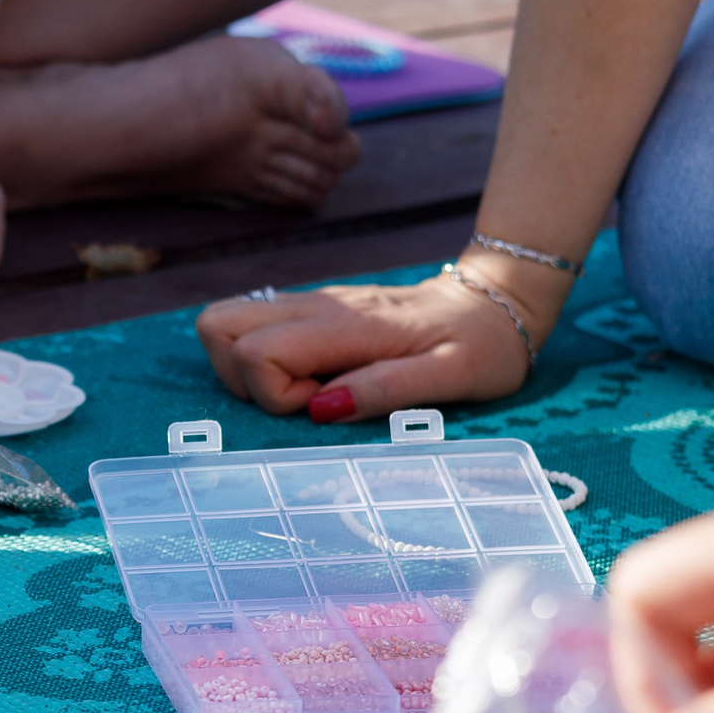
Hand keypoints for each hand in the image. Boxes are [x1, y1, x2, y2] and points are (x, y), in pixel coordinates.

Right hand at [196, 266, 555, 422]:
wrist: (495, 303)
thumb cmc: (480, 345)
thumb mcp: (451, 377)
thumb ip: (387, 389)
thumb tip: (322, 408)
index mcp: (343, 325)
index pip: (254, 352)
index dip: (275, 394)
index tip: (324, 405)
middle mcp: (315, 307)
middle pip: (218, 324)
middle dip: (241, 377)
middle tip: (301, 399)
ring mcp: (311, 305)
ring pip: (227, 321)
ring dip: (249, 369)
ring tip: (307, 390)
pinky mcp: (314, 311)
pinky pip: (257, 327)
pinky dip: (267, 360)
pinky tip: (316, 376)